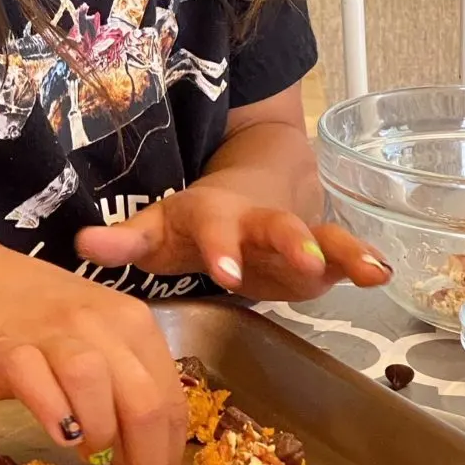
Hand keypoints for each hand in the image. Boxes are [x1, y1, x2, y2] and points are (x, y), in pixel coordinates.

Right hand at [0, 249, 186, 464]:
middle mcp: (100, 324)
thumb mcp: (99, 343)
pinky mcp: (7, 350)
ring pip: (95, 384)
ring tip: (90, 451)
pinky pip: (37, 383)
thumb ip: (125, 389)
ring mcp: (52, 334)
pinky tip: (58, 435)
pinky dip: (54, 415)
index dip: (171, 453)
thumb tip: (149, 459)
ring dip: (101, 432)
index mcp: (134, 325)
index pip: (171, 399)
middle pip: (143, 400)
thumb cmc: (43, 323)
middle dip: (146, 456)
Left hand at [75, 183, 391, 301]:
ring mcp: (292, 235)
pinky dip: (362, 262)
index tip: (225, 271)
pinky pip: (343, 253)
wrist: (244, 191)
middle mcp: (257, 221)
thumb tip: (81, 244)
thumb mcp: (156, 229)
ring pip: (321, 236)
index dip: (221, 249)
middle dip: (291, 244)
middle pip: (276, 227)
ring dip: (341, 251)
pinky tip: (382, 274)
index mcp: (213, 217)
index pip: (215, 230)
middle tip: (306, 264)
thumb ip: (123, 241)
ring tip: (369, 270)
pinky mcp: (317, 255)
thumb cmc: (191, 223)